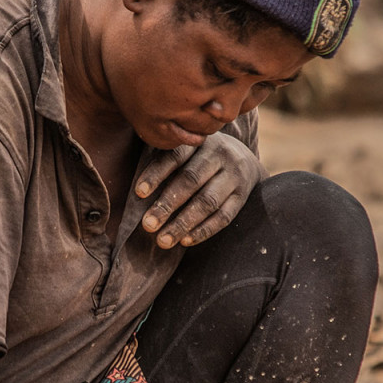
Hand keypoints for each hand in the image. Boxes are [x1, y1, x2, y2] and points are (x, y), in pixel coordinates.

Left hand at [133, 132, 263, 247]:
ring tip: (163, 240)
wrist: (244, 159)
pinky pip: (224, 216)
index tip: (139, 193)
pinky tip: (186, 241)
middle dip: (167, 204)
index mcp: (200, 141)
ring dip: (183, 223)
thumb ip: (166, 162)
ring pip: (208, 201)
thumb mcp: (188, 151)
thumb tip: (137, 194)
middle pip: (191, 180)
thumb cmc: (201, 158)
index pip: (175, 156)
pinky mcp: (242, 196)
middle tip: (148, 225)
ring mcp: (235, 175)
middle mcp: (220, 154)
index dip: (156, 174)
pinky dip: (204, 230)